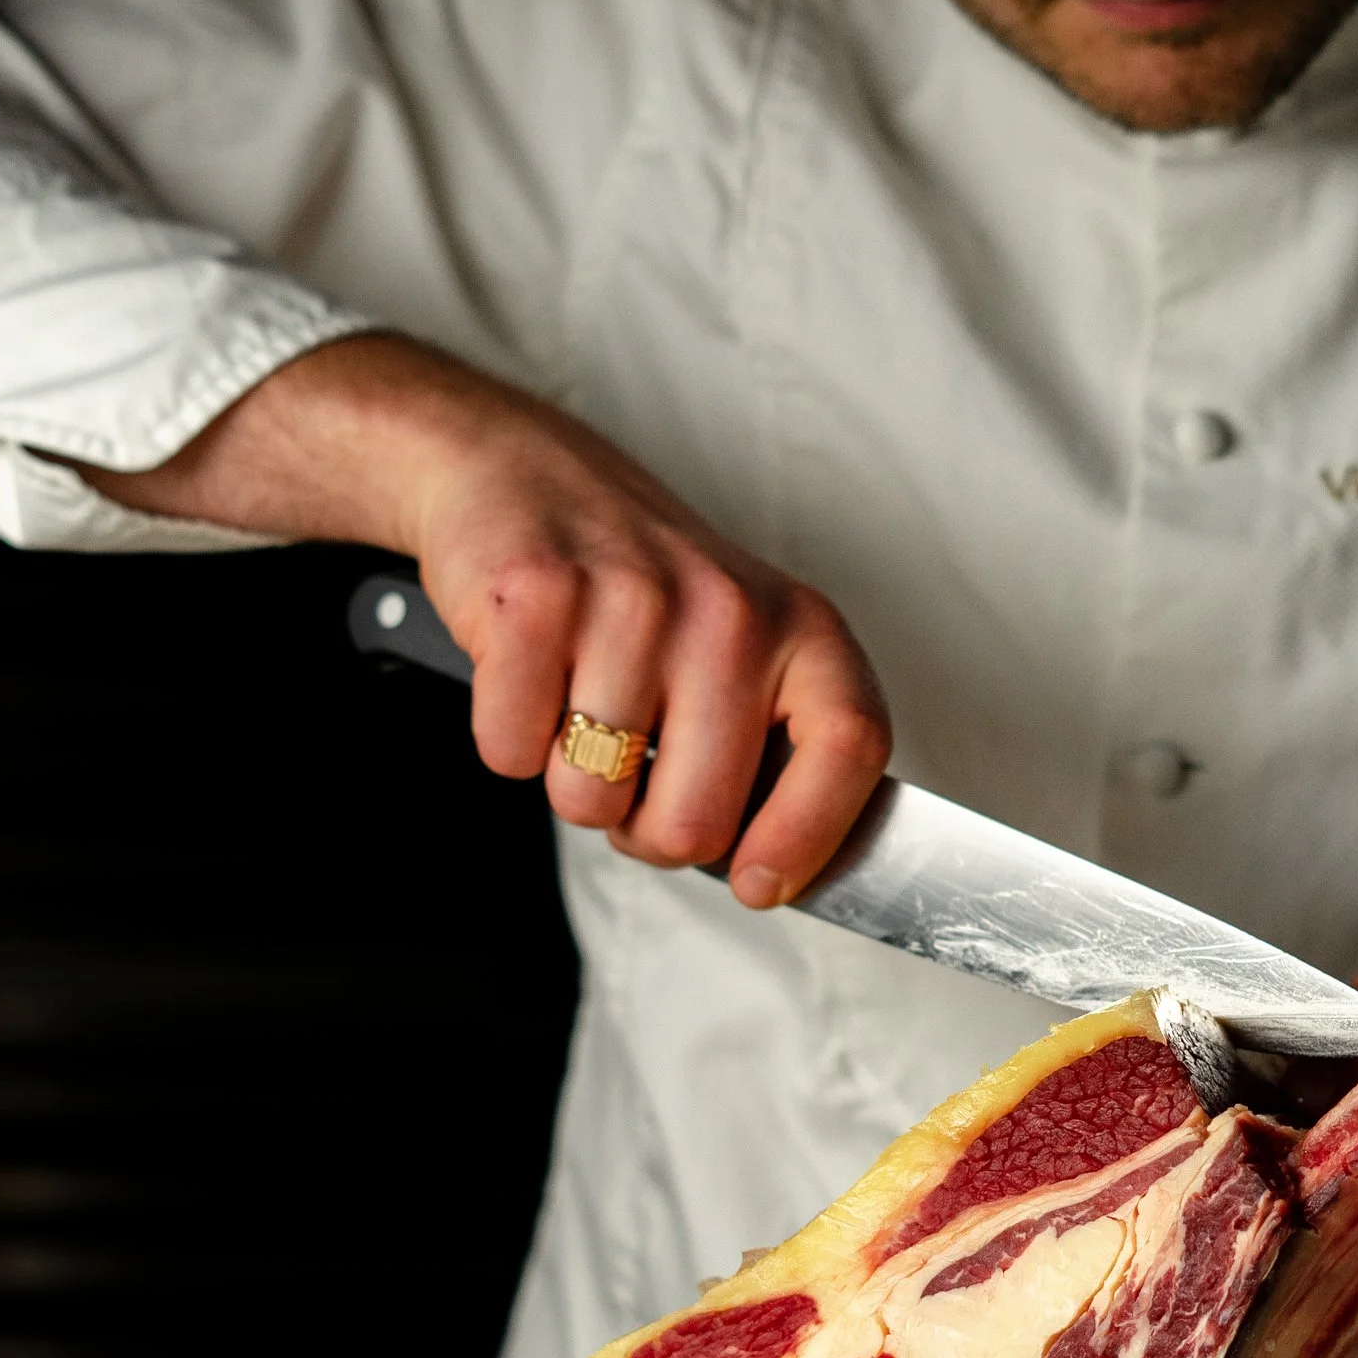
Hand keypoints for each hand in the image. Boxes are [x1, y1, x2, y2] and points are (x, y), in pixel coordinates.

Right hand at [69, 333, 891, 896]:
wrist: (522, 474)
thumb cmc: (642, 591)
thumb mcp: (744, 650)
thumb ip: (775, 752)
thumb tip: (775, 875)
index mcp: (802, 629)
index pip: (850, 749)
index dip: (806, 837)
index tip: (763, 882)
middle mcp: (730, 609)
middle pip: (695, 821)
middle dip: (648, 832)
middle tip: (634, 778)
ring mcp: (633, 598)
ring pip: (592, 799)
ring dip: (572, 783)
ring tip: (580, 707)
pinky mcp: (535, 595)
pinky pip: (512, 752)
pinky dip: (507, 738)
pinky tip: (530, 677)